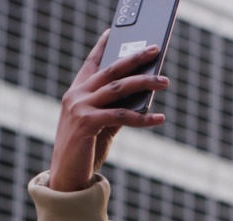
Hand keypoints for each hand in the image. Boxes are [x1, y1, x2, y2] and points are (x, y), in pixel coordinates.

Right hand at [49, 30, 169, 191]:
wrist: (67, 177)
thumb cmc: (86, 150)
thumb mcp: (102, 125)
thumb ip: (116, 108)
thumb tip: (143, 96)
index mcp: (76, 93)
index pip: (91, 63)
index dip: (103, 47)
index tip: (114, 32)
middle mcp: (75, 96)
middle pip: (110, 71)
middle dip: (134, 59)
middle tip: (155, 50)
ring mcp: (79, 108)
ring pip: (118, 89)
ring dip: (145, 83)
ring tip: (165, 81)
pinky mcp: (86, 123)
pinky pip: (121, 116)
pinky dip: (143, 117)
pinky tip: (159, 117)